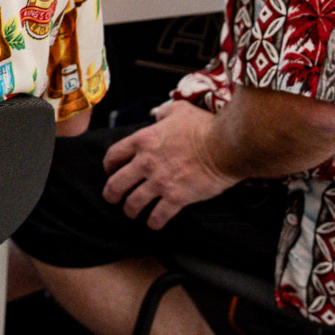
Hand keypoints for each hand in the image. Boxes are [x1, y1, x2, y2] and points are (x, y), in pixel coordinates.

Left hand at [101, 101, 236, 229]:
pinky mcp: (176, 198)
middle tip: (112, 199)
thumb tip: (157, 115)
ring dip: (130, 210)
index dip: (108, 166)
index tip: (110, 171)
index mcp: (143, 140)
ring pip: (133, 203)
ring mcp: (160, 182)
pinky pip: (158, 216)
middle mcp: (146, 162)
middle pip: (116, 183)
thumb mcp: (179, 110)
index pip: (113, 155)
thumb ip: (163, 113)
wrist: (226, 146)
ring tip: (132, 214)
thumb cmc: (204, 127)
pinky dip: (153, 223)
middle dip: (111, 194)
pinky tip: (153, 224)